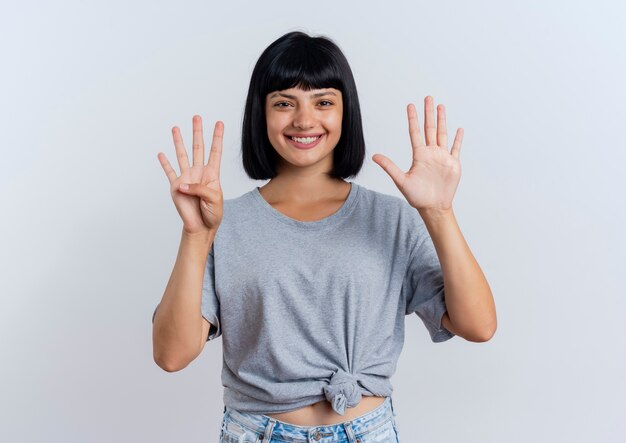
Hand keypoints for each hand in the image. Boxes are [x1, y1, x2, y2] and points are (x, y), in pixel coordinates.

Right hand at [158, 116, 223, 233]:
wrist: (201, 226)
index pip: (215, 152)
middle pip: (198, 148)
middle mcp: (199, 173)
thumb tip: (183, 183)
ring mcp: (187, 178)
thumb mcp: (214, 199)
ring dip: (179, 142)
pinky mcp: (176, 187)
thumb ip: (200, 189)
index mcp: (212, 174)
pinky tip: (161, 154)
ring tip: (176, 128)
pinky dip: (164, 163)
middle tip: (196, 117)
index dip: (217, 137)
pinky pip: (169, 172)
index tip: (219, 123)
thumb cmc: (212, 213)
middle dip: (197, 132)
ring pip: (182, 155)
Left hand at [372, 96, 462, 211]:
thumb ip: (389, 167)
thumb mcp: (401, 181)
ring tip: (441, 106)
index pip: (415, 132)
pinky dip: (458, 139)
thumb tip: (374, 157)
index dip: (413, 119)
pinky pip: (456, 148)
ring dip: (442, 120)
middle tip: (428, 98)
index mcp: (419, 155)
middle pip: (430, 128)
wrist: (433, 207)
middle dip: (429, 113)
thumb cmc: (417, 196)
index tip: (410, 105)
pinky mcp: (453, 163)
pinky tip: (458, 129)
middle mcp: (431, 153)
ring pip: (442, 134)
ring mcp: (442, 157)